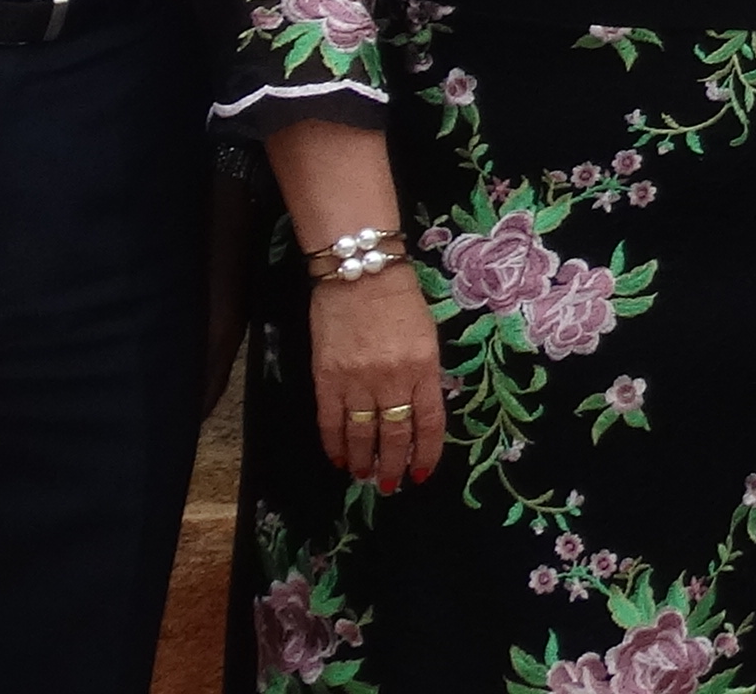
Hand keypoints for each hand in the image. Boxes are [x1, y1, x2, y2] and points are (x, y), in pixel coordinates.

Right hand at [310, 268, 450, 491]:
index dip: (426, 453)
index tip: (422, 473)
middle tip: (390, 484)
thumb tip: (418, 412)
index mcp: (424, 368)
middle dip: (393, 465)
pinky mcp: (326, 378)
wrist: (360, 272)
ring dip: (363, 460)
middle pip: (394, 434)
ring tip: (364, 477)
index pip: (429, 423)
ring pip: (361, 434)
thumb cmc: (399, 299)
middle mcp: (392, 379)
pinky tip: (338, 459)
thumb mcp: (427, 336)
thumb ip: (424, 374)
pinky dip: (334, 445)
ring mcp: (357, 380)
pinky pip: (330, 421)